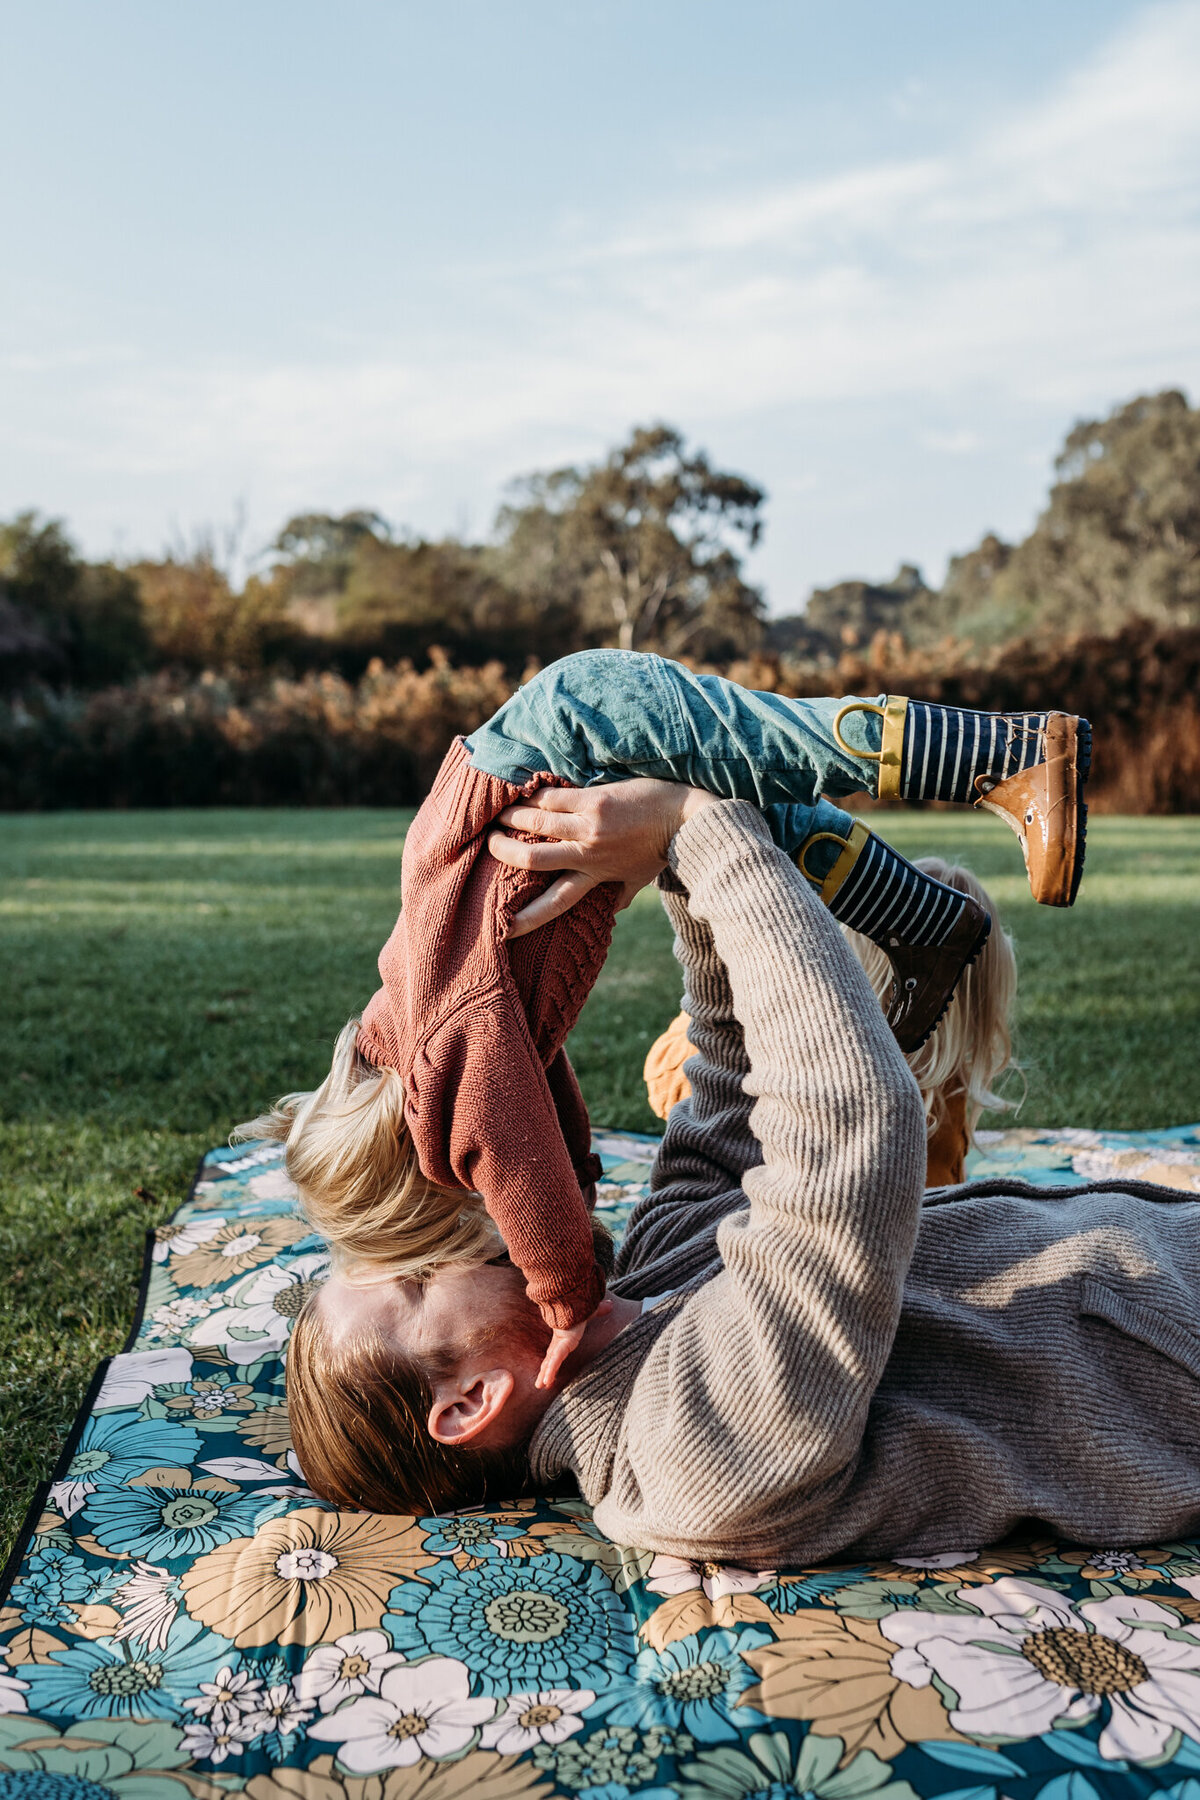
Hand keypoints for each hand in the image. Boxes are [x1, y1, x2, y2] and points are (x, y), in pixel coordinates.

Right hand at [488, 778, 717, 936]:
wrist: (685, 819)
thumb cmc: (659, 849)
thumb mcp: (637, 881)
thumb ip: (618, 897)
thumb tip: (609, 914)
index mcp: (595, 878)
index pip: (556, 903)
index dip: (529, 918)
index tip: (505, 928)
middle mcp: (588, 854)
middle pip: (534, 859)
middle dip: (505, 851)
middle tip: (488, 844)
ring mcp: (590, 826)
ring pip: (537, 823)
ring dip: (513, 818)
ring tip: (499, 816)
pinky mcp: (595, 800)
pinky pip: (554, 798)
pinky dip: (534, 796)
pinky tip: (521, 792)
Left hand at [535, 1295, 613, 1389]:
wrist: (576, 1297)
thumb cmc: (580, 1303)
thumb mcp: (590, 1311)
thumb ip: (598, 1311)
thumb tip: (611, 1305)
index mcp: (565, 1335)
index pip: (557, 1351)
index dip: (552, 1361)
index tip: (547, 1371)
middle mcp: (561, 1340)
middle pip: (552, 1359)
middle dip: (546, 1371)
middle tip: (542, 1384)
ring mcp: (561, 1342)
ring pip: (551, 1362)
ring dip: (546, 1374)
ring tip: (540, 1386)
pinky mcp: (563, 1342)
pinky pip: (556, 1359)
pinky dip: (552, 1370)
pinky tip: (545, 1381)